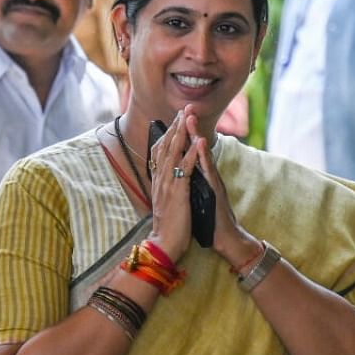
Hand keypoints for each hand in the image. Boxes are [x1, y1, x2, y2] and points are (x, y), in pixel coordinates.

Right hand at [146, 107, 202, 262]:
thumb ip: (166, 187)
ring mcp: (168, 185)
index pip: (160, 152)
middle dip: (175, 127)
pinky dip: (190, 154)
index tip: (174, 120)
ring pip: (174, 153)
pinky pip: (185, 170)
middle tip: (182, 109)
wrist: (164, 245)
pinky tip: (195, 142)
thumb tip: (168, 178)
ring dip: (181, 134)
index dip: (167, 134)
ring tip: (187, 118)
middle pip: (166, 147)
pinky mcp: (178, 193)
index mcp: (158, 181)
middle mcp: (161, 179)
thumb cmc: (168, 227)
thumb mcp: (165, 202)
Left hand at [192, 118, 260, 270]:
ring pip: (202, 154)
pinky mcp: (215, 190)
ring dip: (196, 135)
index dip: (184, 136)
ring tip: (190, 118)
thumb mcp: (197, 196)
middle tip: (185, 108)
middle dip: (190, 128)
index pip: (190, 152)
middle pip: (197, 148)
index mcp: (200, 177)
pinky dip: (203, 156)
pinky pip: (208, 170)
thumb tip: (186, 173)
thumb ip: (193, 183)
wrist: (226, 238)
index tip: (176, 118)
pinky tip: (200, 143)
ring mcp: (212, 181)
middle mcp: (207, 175)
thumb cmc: (210, 218)